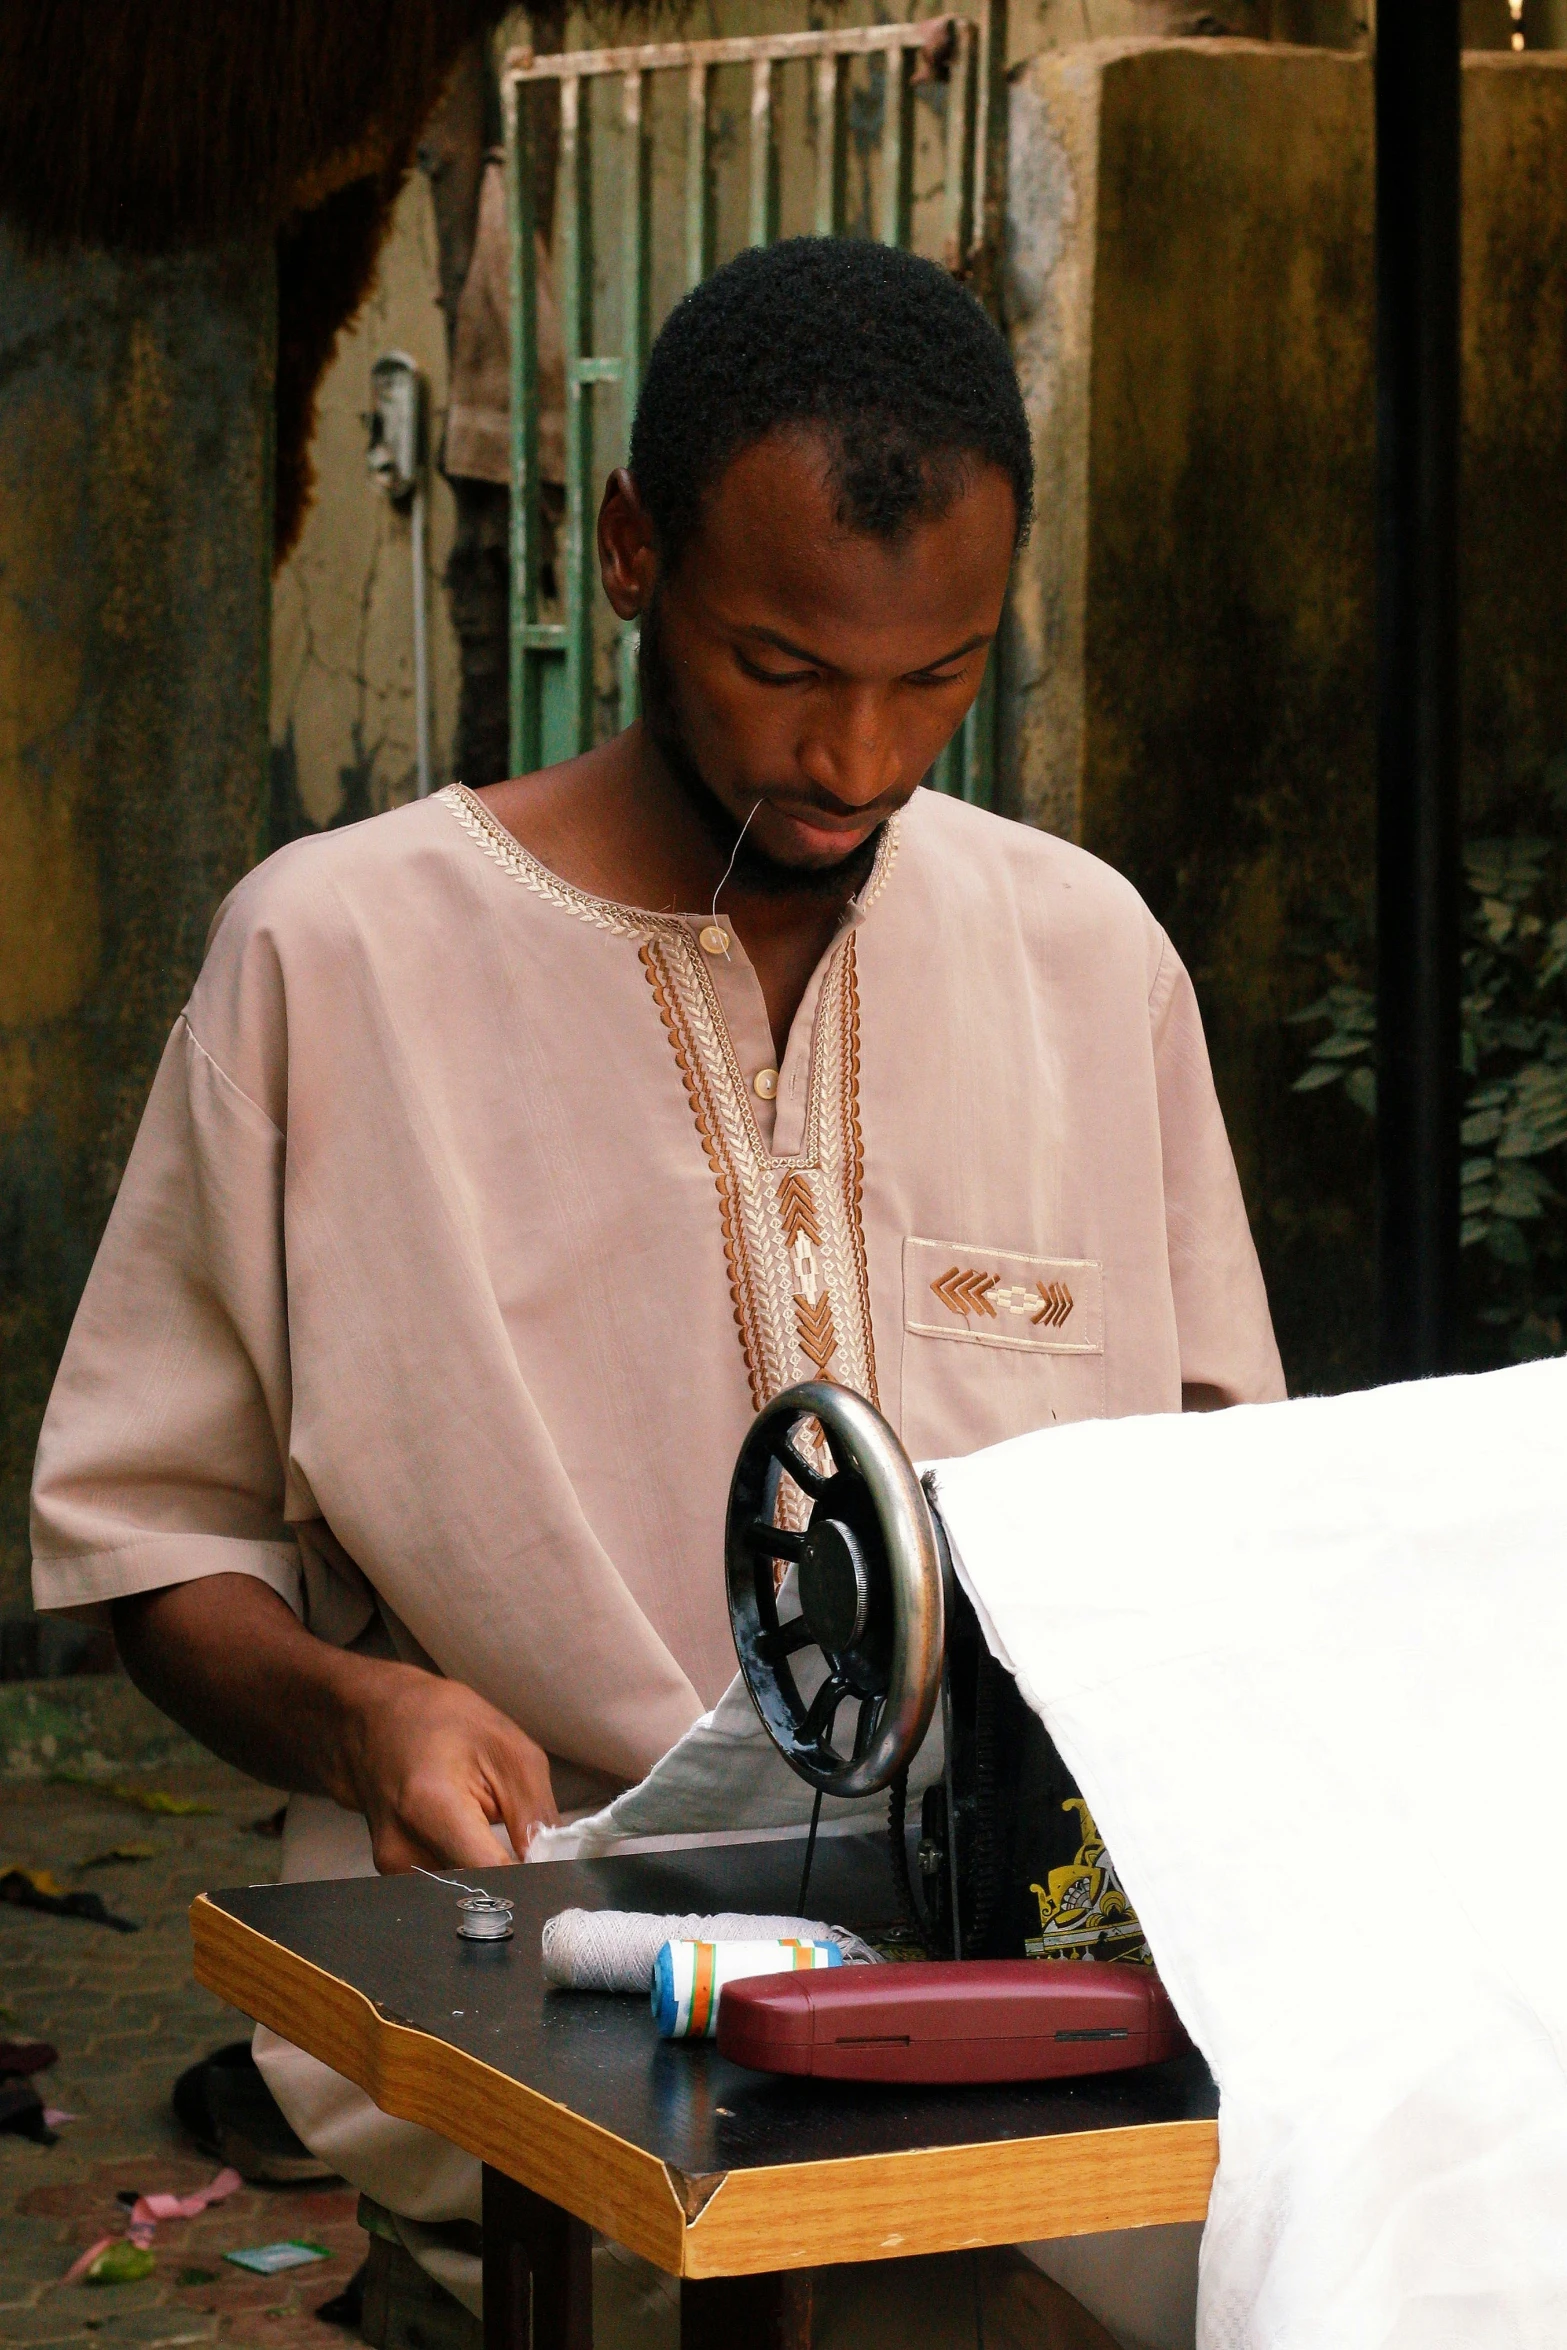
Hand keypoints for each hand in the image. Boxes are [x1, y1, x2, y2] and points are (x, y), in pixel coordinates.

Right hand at [338, 1663, 559, 1875]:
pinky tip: (470, 1836)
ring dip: (489, 1873)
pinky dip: (467, 1868)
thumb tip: (557, 1864)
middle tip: (532, 1849)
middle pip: (476, 1890)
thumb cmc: (438, 1719)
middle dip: (512, 1877)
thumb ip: (535, 1814)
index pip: (491, 1876)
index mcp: (430, 1809)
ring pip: (462, 1891)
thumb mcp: (506, 1748)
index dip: (530, 1879)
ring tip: (493, 1829)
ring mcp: (390, 1865)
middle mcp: (401, 1849)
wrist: (371, 1716)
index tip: (555, 1872)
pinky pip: (444, 1882)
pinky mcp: (391, 1872)